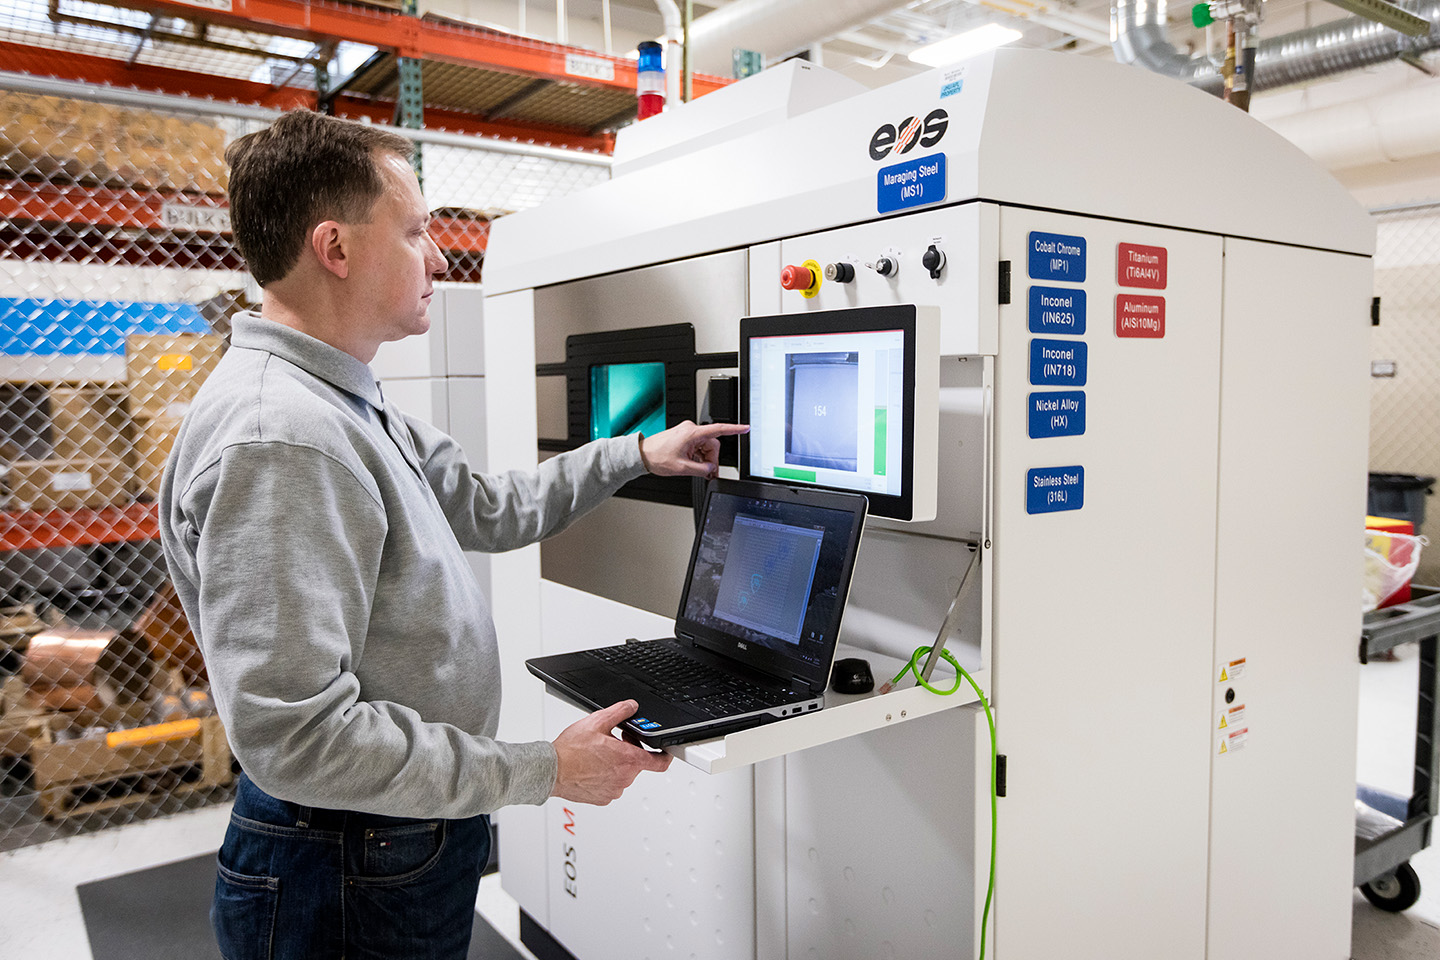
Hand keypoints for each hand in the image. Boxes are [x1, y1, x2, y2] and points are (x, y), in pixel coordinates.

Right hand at [551, 700, 671, 804]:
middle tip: (613, 741)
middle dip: (629, 751)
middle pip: (637, 764)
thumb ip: (620, 712)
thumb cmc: (571, 750)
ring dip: (616, 764)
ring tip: (597, 754)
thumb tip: (632, 707)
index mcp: (628, 759)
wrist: (551, 770)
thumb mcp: (597, 722)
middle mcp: (624, 778)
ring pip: (623, 774)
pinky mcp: (603, 798)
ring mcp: (614, 790)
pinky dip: (605, 776)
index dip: (666, 754)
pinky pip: (611, 785)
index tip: (664, 749)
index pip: (660, 762)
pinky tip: (592, 767)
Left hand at [640, 421, 748, 478]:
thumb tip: (711, 469)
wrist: (643, 455)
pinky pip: (698, 448)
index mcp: (691, 433)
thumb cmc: (656, 457)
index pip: (718, 430)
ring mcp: (687, 433)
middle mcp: (691, 430)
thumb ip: (701, 469)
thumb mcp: (682, 468)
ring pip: (706, 448)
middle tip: (707, 473)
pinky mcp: (684, 438)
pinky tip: (692, 465)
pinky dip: (698, 458)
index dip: (734, 429)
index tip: (745, 428)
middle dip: (711, 460)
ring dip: (704, 460)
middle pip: (712, 445)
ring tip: (697, 470)